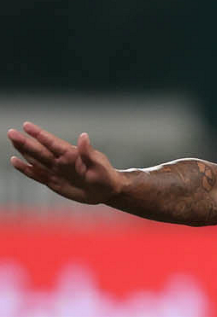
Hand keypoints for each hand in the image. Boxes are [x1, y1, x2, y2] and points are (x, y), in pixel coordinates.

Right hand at [8, 121, 122, 203]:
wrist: (106, 191)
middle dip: (25, 142)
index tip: (26, 126)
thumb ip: (88, 152)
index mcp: (70, 154)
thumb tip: (84, 136)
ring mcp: (55, 170)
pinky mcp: (53, 181)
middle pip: (39, 150)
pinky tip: (15, 162)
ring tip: (12, 141)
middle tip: (11, 133)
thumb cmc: (105, 176)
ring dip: (23, 151)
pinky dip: (26, 169)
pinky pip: (37, 175)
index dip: (40, 134)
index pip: (52, 142)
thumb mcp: (99, 165)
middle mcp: (60, 160)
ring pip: (36, 160)